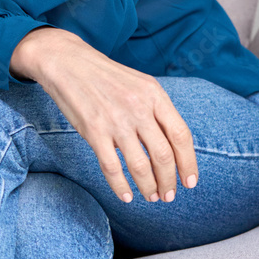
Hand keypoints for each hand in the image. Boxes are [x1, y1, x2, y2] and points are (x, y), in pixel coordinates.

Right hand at [13, 29, 198, 203]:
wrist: (67, 62)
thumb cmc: (106, 76)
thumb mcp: (139, 83)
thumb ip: (157, 110)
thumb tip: (174, 146)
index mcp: (154, 94)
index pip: (181, 135)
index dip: (188, 162)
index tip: (190, 182)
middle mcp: (138, 107)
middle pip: (164, 155)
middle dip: (169, 181)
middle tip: (169, 195)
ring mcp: (116, 120)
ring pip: (140, 167)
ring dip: (149, 188)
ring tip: (151, 196)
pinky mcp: (94, 132)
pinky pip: (112, 169)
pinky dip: (121, 188)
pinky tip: (126, 196)